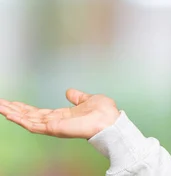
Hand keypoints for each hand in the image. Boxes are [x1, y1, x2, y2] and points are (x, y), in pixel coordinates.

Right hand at [0, 88, 119, 139]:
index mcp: (62, 115)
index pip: (37, 112)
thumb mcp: (87, 99)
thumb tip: (69, 92)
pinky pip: (33, 125)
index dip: (24, 108)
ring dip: (13, 113)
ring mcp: (53, 126)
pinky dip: (21, 119)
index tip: (12, 103)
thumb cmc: (103, 112)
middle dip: (13, 110)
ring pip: (27, 120)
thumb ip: (77, 97)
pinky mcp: (54, 129)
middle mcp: (55, 122)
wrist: (110, 120)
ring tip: (0, 107)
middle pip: (29, 116)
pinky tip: (10, 114)